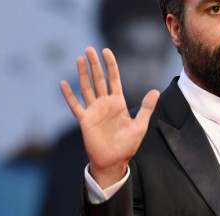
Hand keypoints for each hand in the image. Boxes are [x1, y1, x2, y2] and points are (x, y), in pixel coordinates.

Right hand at [60, 47, 159, 187]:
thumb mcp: (140, 125)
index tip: (106, 51)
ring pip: (87, 88)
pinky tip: (63, 83)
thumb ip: (146, 108)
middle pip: (98, 80)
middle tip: (89, 49)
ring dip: (83, 74)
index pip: (113, 79)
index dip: (110, 65)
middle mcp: (105, 104)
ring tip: (79, 59)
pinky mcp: (85, 121)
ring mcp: (94, 111)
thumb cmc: (128, 145)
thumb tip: (156, 91)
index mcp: (118, 103)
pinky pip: (75, 106)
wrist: (114, 162)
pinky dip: (69, 95)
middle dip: (95, 65)